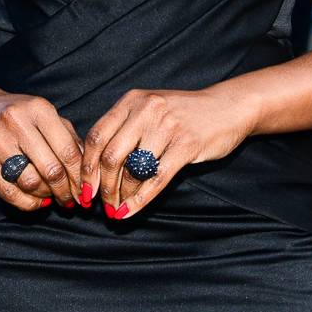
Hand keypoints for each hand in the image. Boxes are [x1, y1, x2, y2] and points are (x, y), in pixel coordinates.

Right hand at [0, 85, 82, 210]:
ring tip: (51, 196)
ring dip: (46, 196)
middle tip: (71, 199)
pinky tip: (35, 200)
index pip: (67, 151)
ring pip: (30, 182)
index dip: (80, 176)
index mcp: (39, 109)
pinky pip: (8, 192)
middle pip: (51, 169)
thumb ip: (69, 138)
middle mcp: (16, 122)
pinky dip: (27, 203)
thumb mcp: (46, 116)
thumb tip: (87, 171)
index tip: (86, 190)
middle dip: (65, 190)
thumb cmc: (19, 115)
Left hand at [82, 86, 259, 219]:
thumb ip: (124, 126)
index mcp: (132, 100)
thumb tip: (94, 164)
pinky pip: (156, 178)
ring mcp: (167, 127)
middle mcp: (146, 110)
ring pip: (133, 170)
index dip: (86, 166)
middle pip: (110, 156)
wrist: (228, 106)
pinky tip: (130, 210)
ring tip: (116, 208)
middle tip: (100, 203)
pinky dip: (140, 199)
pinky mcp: (187, 145)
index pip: (97, 136)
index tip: (83, 186)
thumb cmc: (183, 112)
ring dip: (121, 195)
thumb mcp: (149, 108)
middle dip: (102, 185)